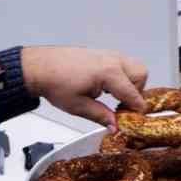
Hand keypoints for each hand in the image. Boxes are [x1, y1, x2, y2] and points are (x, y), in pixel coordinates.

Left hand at [20, 47, 147, 126]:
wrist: (39, 67)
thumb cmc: (55, 83)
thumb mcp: (79, 107)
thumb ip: (102, 116)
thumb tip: (115, 126)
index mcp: (109, 73)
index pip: (133, 94)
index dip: (136, 109)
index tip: (134, 119)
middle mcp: (112, 60)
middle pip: (141, 75)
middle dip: (137, 92)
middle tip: (123, 106)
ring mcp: (107, 54)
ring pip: (133, 66)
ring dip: (129, 82)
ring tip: (113, 96)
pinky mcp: (102, 53)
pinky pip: (121, 63)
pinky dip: (121, 75)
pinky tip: (105, 87)